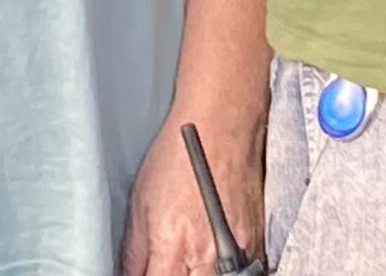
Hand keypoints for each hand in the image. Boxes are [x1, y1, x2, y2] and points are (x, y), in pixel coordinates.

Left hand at [120, 107, 263, 275]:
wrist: (222, 125)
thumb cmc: (179, 154)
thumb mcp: (140, 200)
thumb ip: (135, 249)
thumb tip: (129, 273)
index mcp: (173, 246)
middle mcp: (207, 256)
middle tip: (166, 263)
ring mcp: (237, 254)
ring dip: (197, 274)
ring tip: (186, 258)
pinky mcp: (256, 245)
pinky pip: (241, 272)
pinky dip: (224, 270)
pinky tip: (212, 256)